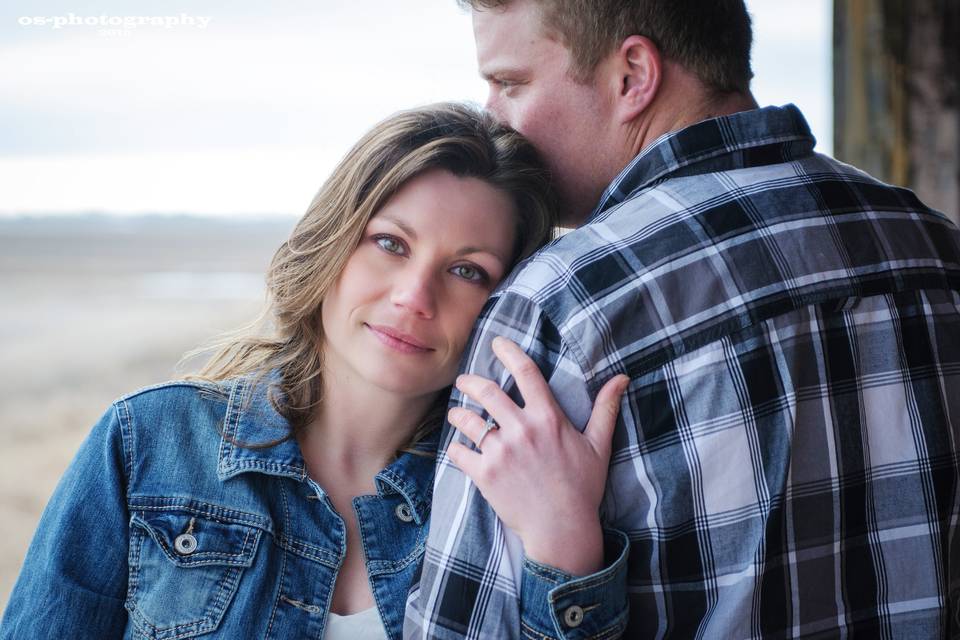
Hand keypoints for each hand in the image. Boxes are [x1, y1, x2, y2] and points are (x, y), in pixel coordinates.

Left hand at [446, 336, 629, 575]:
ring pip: (467, 420)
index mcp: (548, 418)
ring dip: (458, 413)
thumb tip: (622, 378)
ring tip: (457, 413)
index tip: (497, 342)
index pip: (526, 372)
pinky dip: (455, 447)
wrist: (562, 530)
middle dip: (469, 381)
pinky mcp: (484, 474)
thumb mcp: (599, 446)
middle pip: (486, 391)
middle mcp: (522, 430)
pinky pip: (458, 452)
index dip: (509, 352)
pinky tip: (459, 446)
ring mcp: (501, 452)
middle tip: (464, 381)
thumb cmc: (582, 487)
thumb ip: (605, 409)